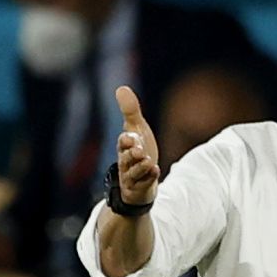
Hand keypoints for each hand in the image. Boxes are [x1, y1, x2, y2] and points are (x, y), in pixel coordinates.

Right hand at [115, 85, 159, 205]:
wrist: (141, 178)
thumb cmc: (138, 150)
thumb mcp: (136, 129)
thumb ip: (130, 111)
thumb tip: (121, 88)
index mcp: (124, 147)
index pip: (123, 142)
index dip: (126, 140)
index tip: (131, 137)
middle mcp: (126, 162)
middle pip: (126, 159)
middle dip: (131, 155)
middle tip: (139, 151)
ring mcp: (132, 177)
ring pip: (133, 173)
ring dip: (140, 167)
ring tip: (148, 161)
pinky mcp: (139, 188)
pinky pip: (143, 184)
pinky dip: (149, 178)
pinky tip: (156, 171)